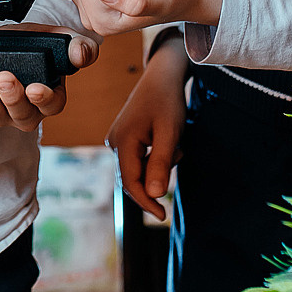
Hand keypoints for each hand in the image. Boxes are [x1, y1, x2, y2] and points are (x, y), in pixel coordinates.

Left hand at [0, 24, 96, 131]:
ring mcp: (0, 108)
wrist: (18, 40)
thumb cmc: (44, 45)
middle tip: (3, 76)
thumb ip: (80, 47)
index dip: (43, 99)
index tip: (34, 89)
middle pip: (19, 113)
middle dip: (10, 96)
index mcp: (51, 98)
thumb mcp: (66, 40)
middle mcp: (26, 110)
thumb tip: (81, 54)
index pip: (50, 105)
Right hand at [107, 37, 188, 219]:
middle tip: (177, 156)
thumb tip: (154, 195)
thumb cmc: (167, 101)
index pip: (130, 182)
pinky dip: (155, 158)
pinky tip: (167, 140)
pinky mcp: (125, 138)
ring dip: (159, 165)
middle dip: (155, 178)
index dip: (146, 202)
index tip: (163, 215)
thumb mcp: (169, 133)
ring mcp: (118, 140)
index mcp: (122, 142)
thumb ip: (161, 163)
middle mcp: (114, 142)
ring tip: (175, 143)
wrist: (162, 76)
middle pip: (132, 178)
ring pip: (138, 169)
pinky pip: (139, 159)